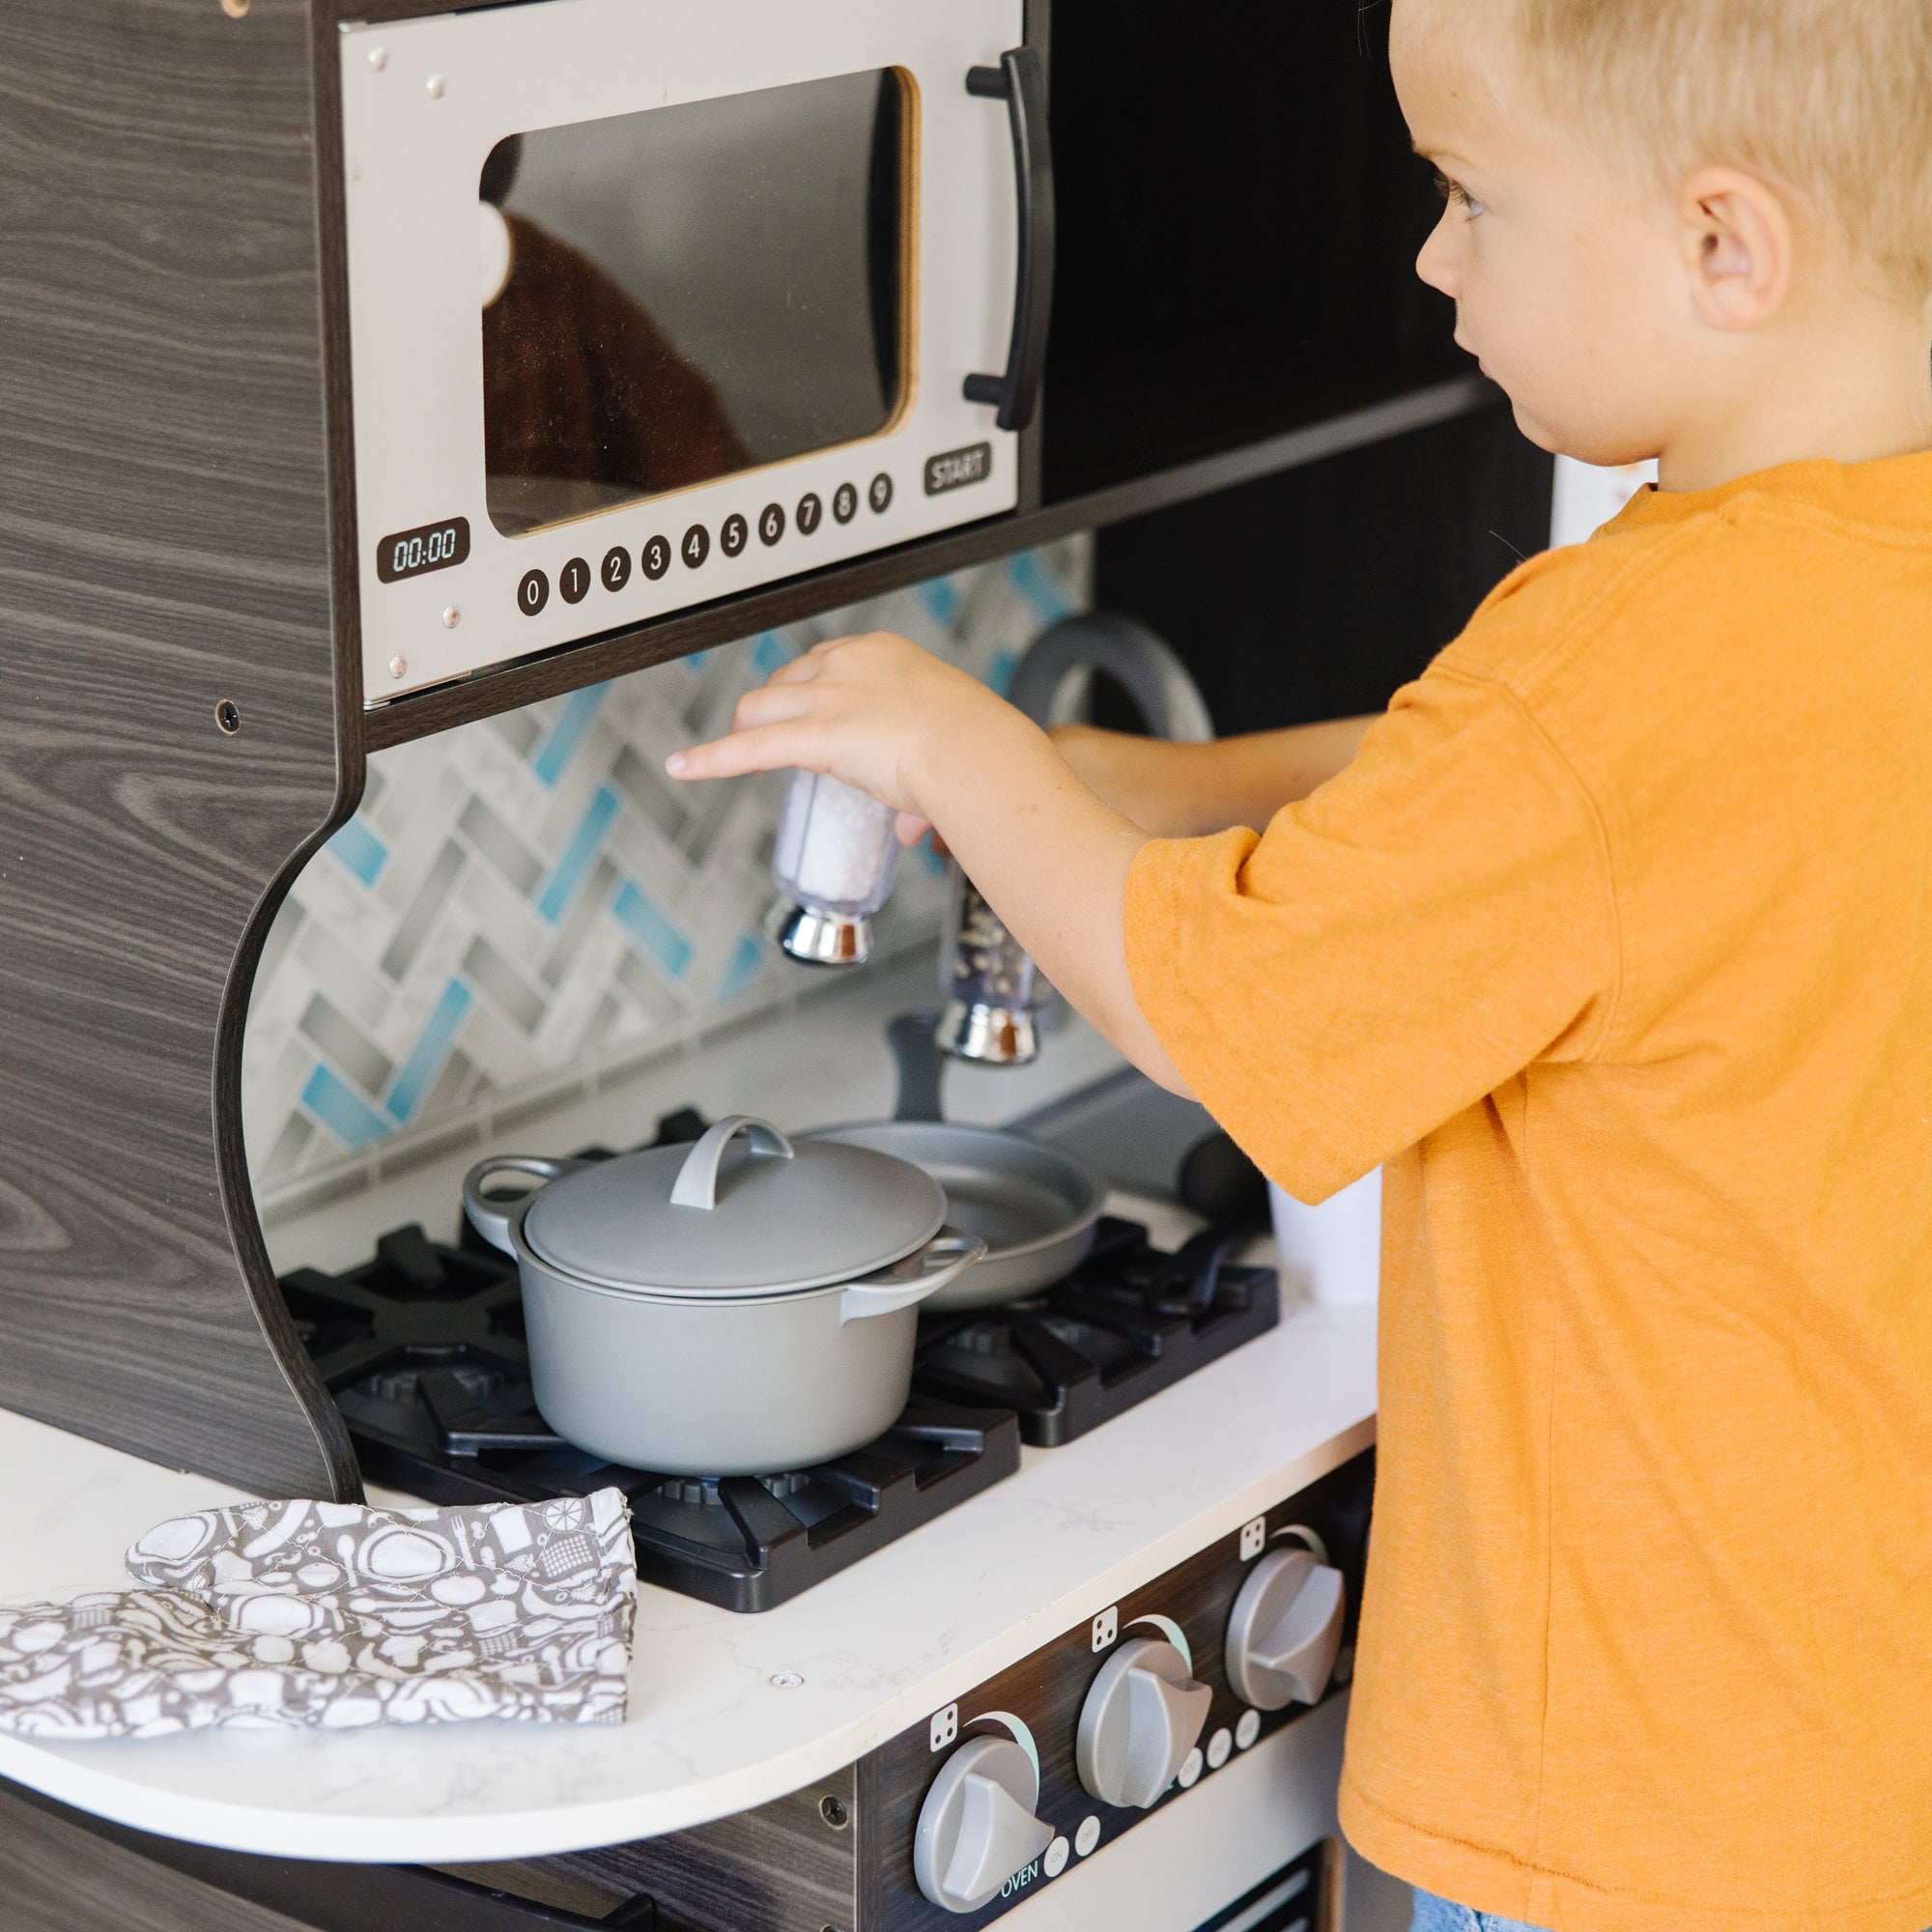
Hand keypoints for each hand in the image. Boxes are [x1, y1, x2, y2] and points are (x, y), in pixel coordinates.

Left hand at [666, 633, 1022, 841]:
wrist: (975, 750)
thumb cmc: (974, 747)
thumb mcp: (948, 746)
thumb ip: (919, 789)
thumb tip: (911, 829)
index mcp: (883, 653)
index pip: (828, 660)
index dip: (812, 688)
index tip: (814, 708)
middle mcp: (848, 664)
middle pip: (787, 677)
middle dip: (775, 705)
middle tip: (771, 732)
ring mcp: (828, 696)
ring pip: (760, 705)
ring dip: (745, 726)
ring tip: (732, 748)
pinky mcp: (814, 735)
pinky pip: (749, 749)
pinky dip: (711, 759)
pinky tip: (684, 766)